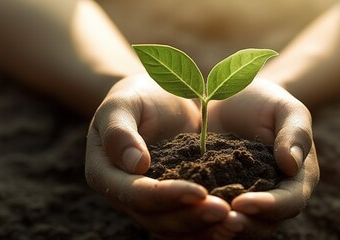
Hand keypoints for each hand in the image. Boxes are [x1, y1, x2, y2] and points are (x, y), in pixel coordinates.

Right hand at [85, 74, 232, 238]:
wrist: (158, 100)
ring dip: (203, 228)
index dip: (164, 196)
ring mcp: (148, 203)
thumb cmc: (138, 98)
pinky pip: (188, 222)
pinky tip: (233, 222)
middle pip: (155, 218)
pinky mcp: (172, 201)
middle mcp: (124, 195)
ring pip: (173, 227)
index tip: (199, 191)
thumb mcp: (122, 105)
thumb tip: (135, 165)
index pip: (132, 193)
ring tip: (234, 223)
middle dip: (190, 217)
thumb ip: (120, 132)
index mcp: (104, 173)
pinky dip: (208, 226)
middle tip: (224, 211)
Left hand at [208, 78, 319, 237]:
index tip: (243, 202)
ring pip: (240, 225)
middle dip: (245, 225)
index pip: (290, 201)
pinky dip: (202, 219)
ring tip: (202, 221)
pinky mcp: (220, 195)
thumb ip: (295, 133)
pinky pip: (214, 214)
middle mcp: (273, 195)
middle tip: (222, 221)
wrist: (234, 98)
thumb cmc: (265, 101)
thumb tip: (292, 165)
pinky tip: (184, 213)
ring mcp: (246, 197)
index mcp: (297, 178)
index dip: (269, 206)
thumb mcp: (285, 109)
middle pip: (265, 223)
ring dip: (222, 228)